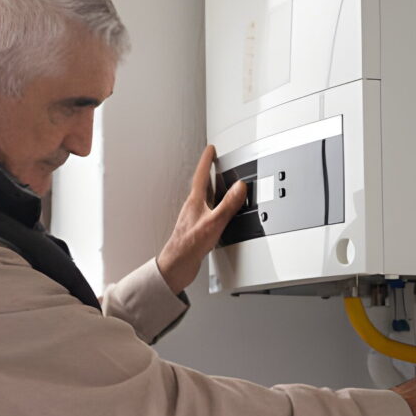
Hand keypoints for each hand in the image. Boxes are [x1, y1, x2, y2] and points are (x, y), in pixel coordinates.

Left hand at [156, 145, 246, 294]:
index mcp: (195, 202)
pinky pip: (207, 212)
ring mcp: (193, 218)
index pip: (201, 175)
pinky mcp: (196, 229)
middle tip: (214, 162)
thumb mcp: (214, 222)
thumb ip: (227, 204)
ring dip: (212, 189)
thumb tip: (238, 187)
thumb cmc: (189, 245)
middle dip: (209, 172)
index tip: (211, 149)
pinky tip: (218, 213)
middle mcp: (192, 208)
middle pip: (202, 185)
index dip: (206, 160)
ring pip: (204, 198)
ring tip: (219, 183)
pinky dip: (214, 206)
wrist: (177, 265)